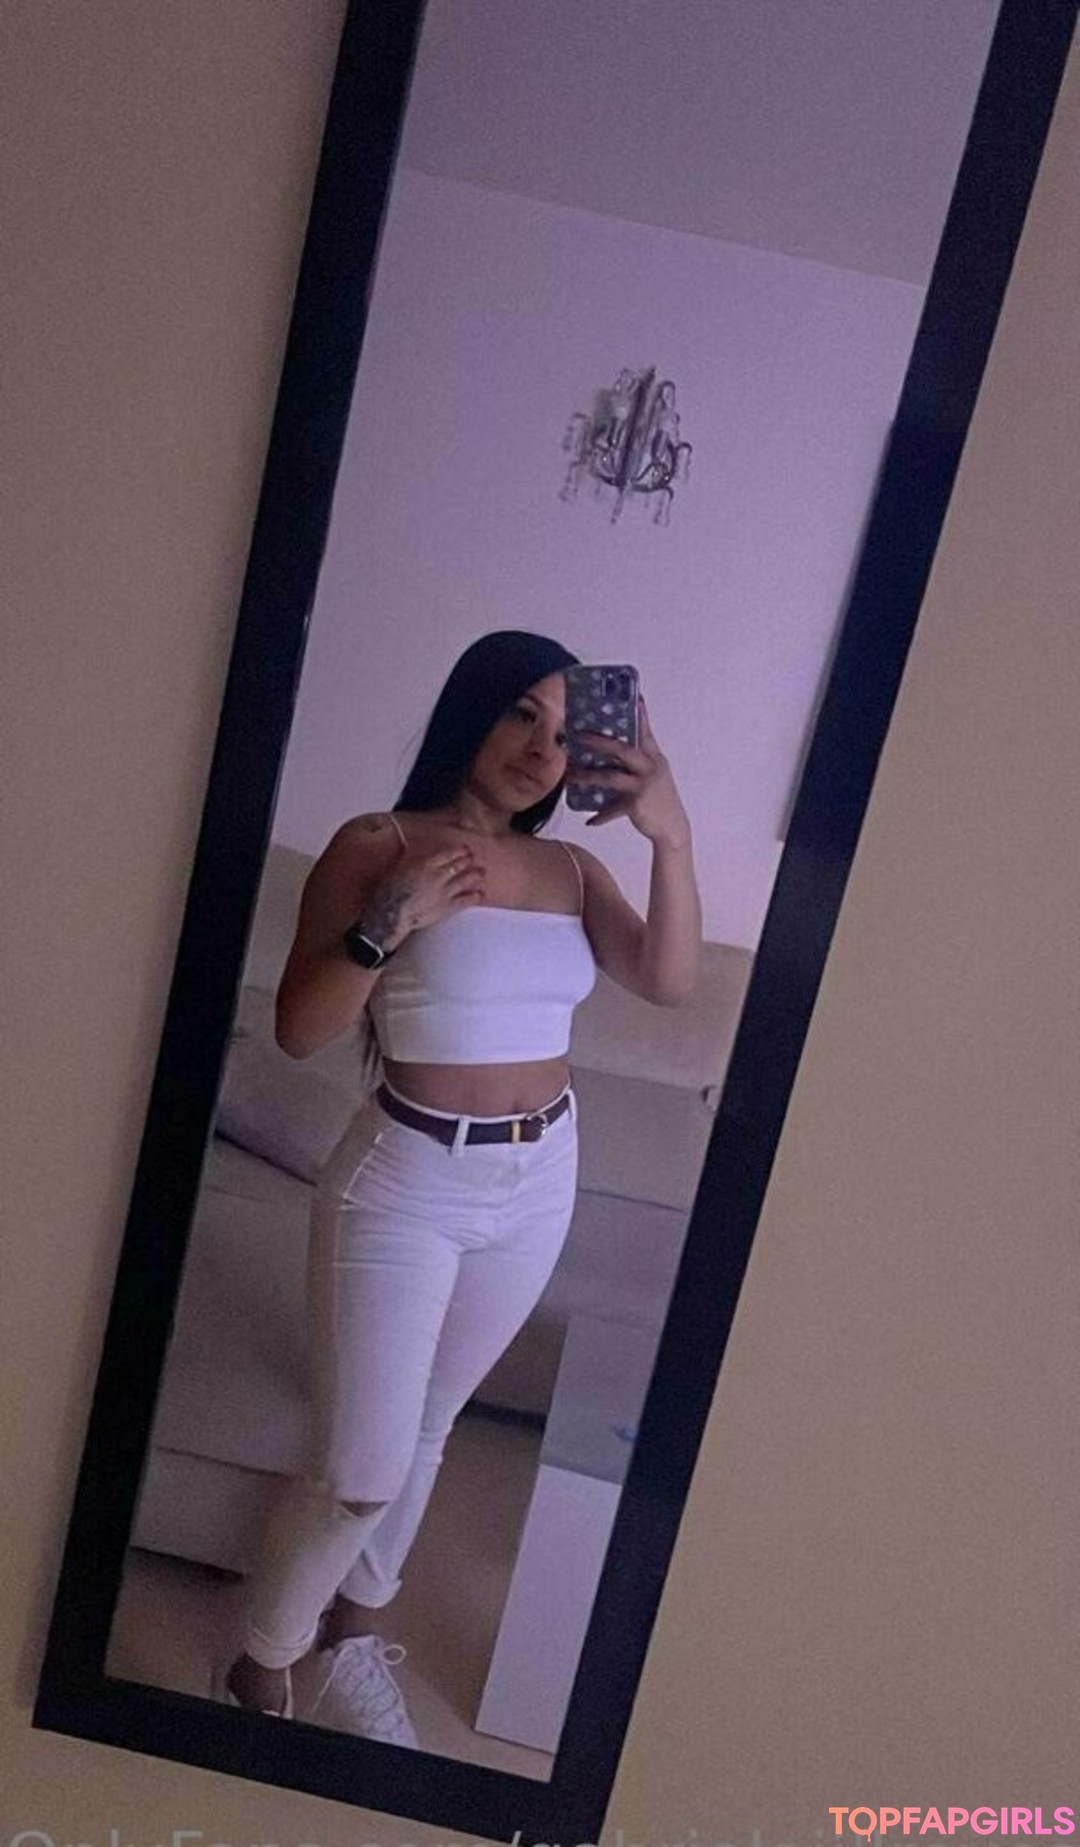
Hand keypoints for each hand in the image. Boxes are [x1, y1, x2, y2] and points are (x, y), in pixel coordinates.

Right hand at [360, 843, 485, 948]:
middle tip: (473, 857)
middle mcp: (439, 875)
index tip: (463, 849)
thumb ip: (414, 863)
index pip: (447, 854)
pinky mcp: (447, 907)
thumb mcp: (400, 869)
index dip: (457, 851)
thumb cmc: (390, 891)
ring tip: (481, 872)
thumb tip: (418, 859)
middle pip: (458, 865)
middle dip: (467, 860)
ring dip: (474, 875)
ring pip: (465, 880)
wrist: (393, 912)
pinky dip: (474, 897)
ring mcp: (445, 892)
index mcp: (426, 864)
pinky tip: (480, 895)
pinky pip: (465, 901)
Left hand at [567, 696, 690, 844]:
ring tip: (570, 776)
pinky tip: (590, 821)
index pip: (645, 731)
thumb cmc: (660, 799)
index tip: (633, 696)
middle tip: (580, 735)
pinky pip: (613, 809)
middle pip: (622, 749)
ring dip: (587, 776)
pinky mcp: (636, 804)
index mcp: (654, 758)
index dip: (639, 713)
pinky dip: (601, 816)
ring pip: (610, 777)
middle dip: (600, 741)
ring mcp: (643, 785)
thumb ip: (638, 762)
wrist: (673, 828)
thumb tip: (613, 752)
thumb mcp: (654, 776)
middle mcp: (650, 768)